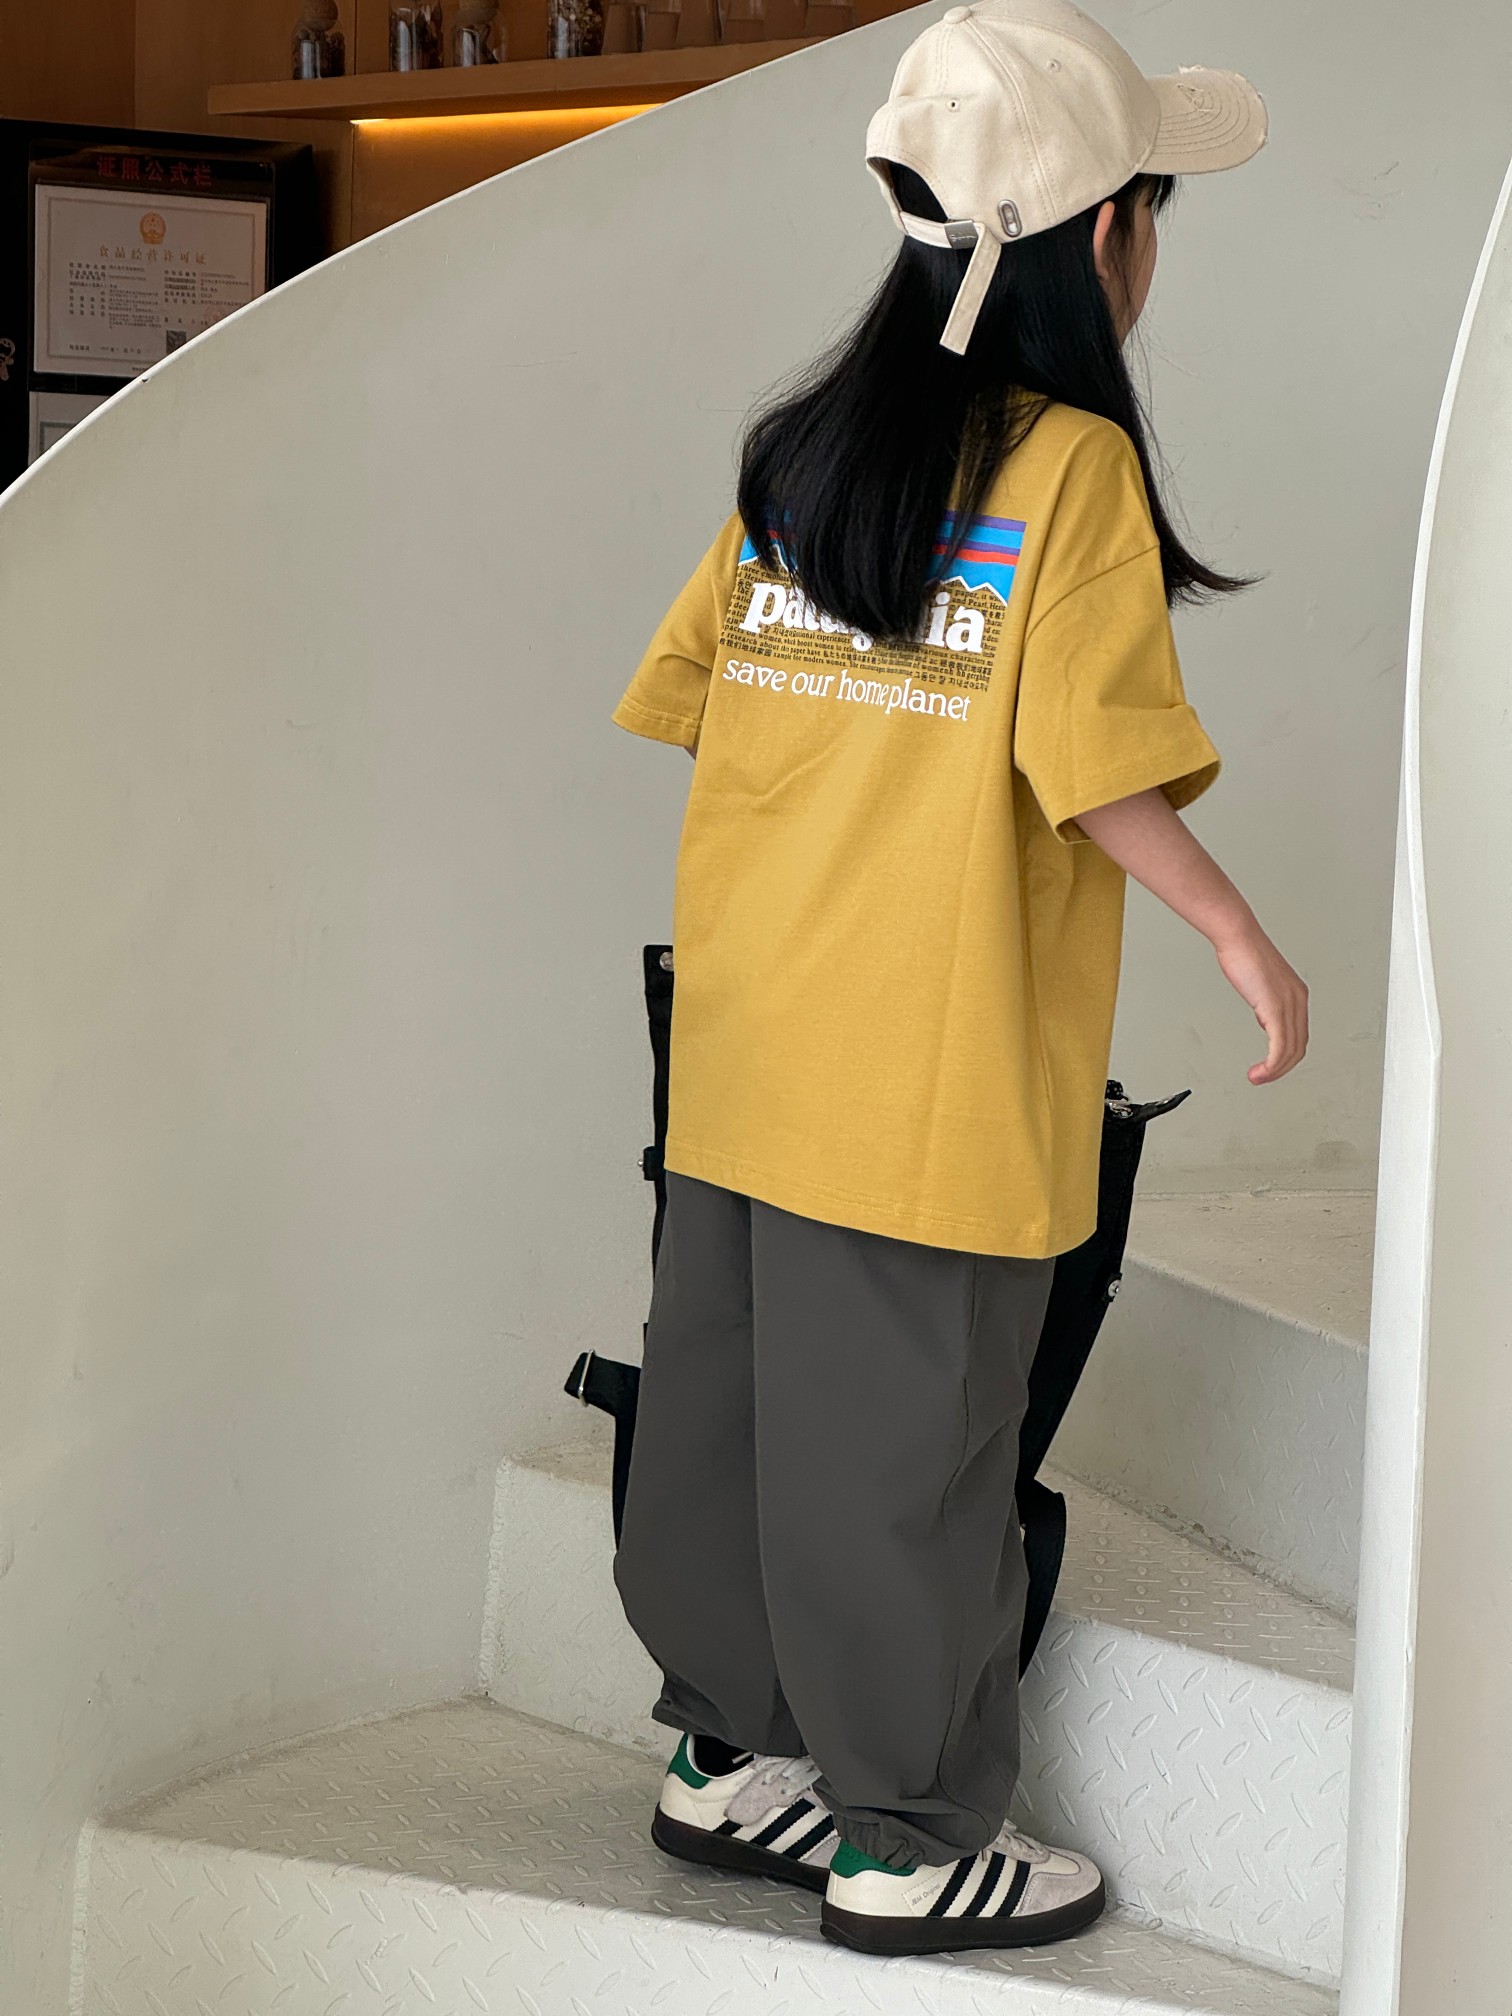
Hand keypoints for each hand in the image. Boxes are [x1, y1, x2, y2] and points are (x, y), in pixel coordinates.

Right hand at [1212, 919, 1308, 1084]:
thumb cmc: (1244, 952)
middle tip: (1263, 1078)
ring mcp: (1288, 1005)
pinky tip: (1261, 1071)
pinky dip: (1271, 1065)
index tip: (1271, 1066)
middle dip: (1282, 1069)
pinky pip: (1279, 1047)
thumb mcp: (1260, 983)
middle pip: (1298, 1047)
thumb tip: (1266, 1019)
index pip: (1299, 1035)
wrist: (1238, 937)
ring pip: (1290, 1051)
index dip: (1286, 1056)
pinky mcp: (1275, 1009)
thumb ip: (1267, 1003)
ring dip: (1275, 1071)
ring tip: (1258, 1078)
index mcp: (1296, 995)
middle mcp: (1297, 1001)